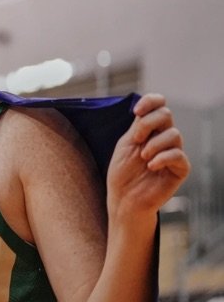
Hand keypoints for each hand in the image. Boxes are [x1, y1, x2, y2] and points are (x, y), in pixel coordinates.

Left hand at [107, 94, 189, 222]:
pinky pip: (178, 155)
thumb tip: (146, 106)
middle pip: (166, 115)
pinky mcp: (180, 169)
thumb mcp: (126, 144)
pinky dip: (163, 158)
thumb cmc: (122, 172)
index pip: (158, 105)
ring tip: (142, 157)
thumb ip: (139, 126)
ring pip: (173, 134)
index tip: (136, 111)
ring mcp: (173, 153)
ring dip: (154, 144)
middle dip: (148, 123)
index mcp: (149, 129)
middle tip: (135, 140)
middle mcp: (163, 138)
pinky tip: (150, 166)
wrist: (124, 199)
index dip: (151, 102)